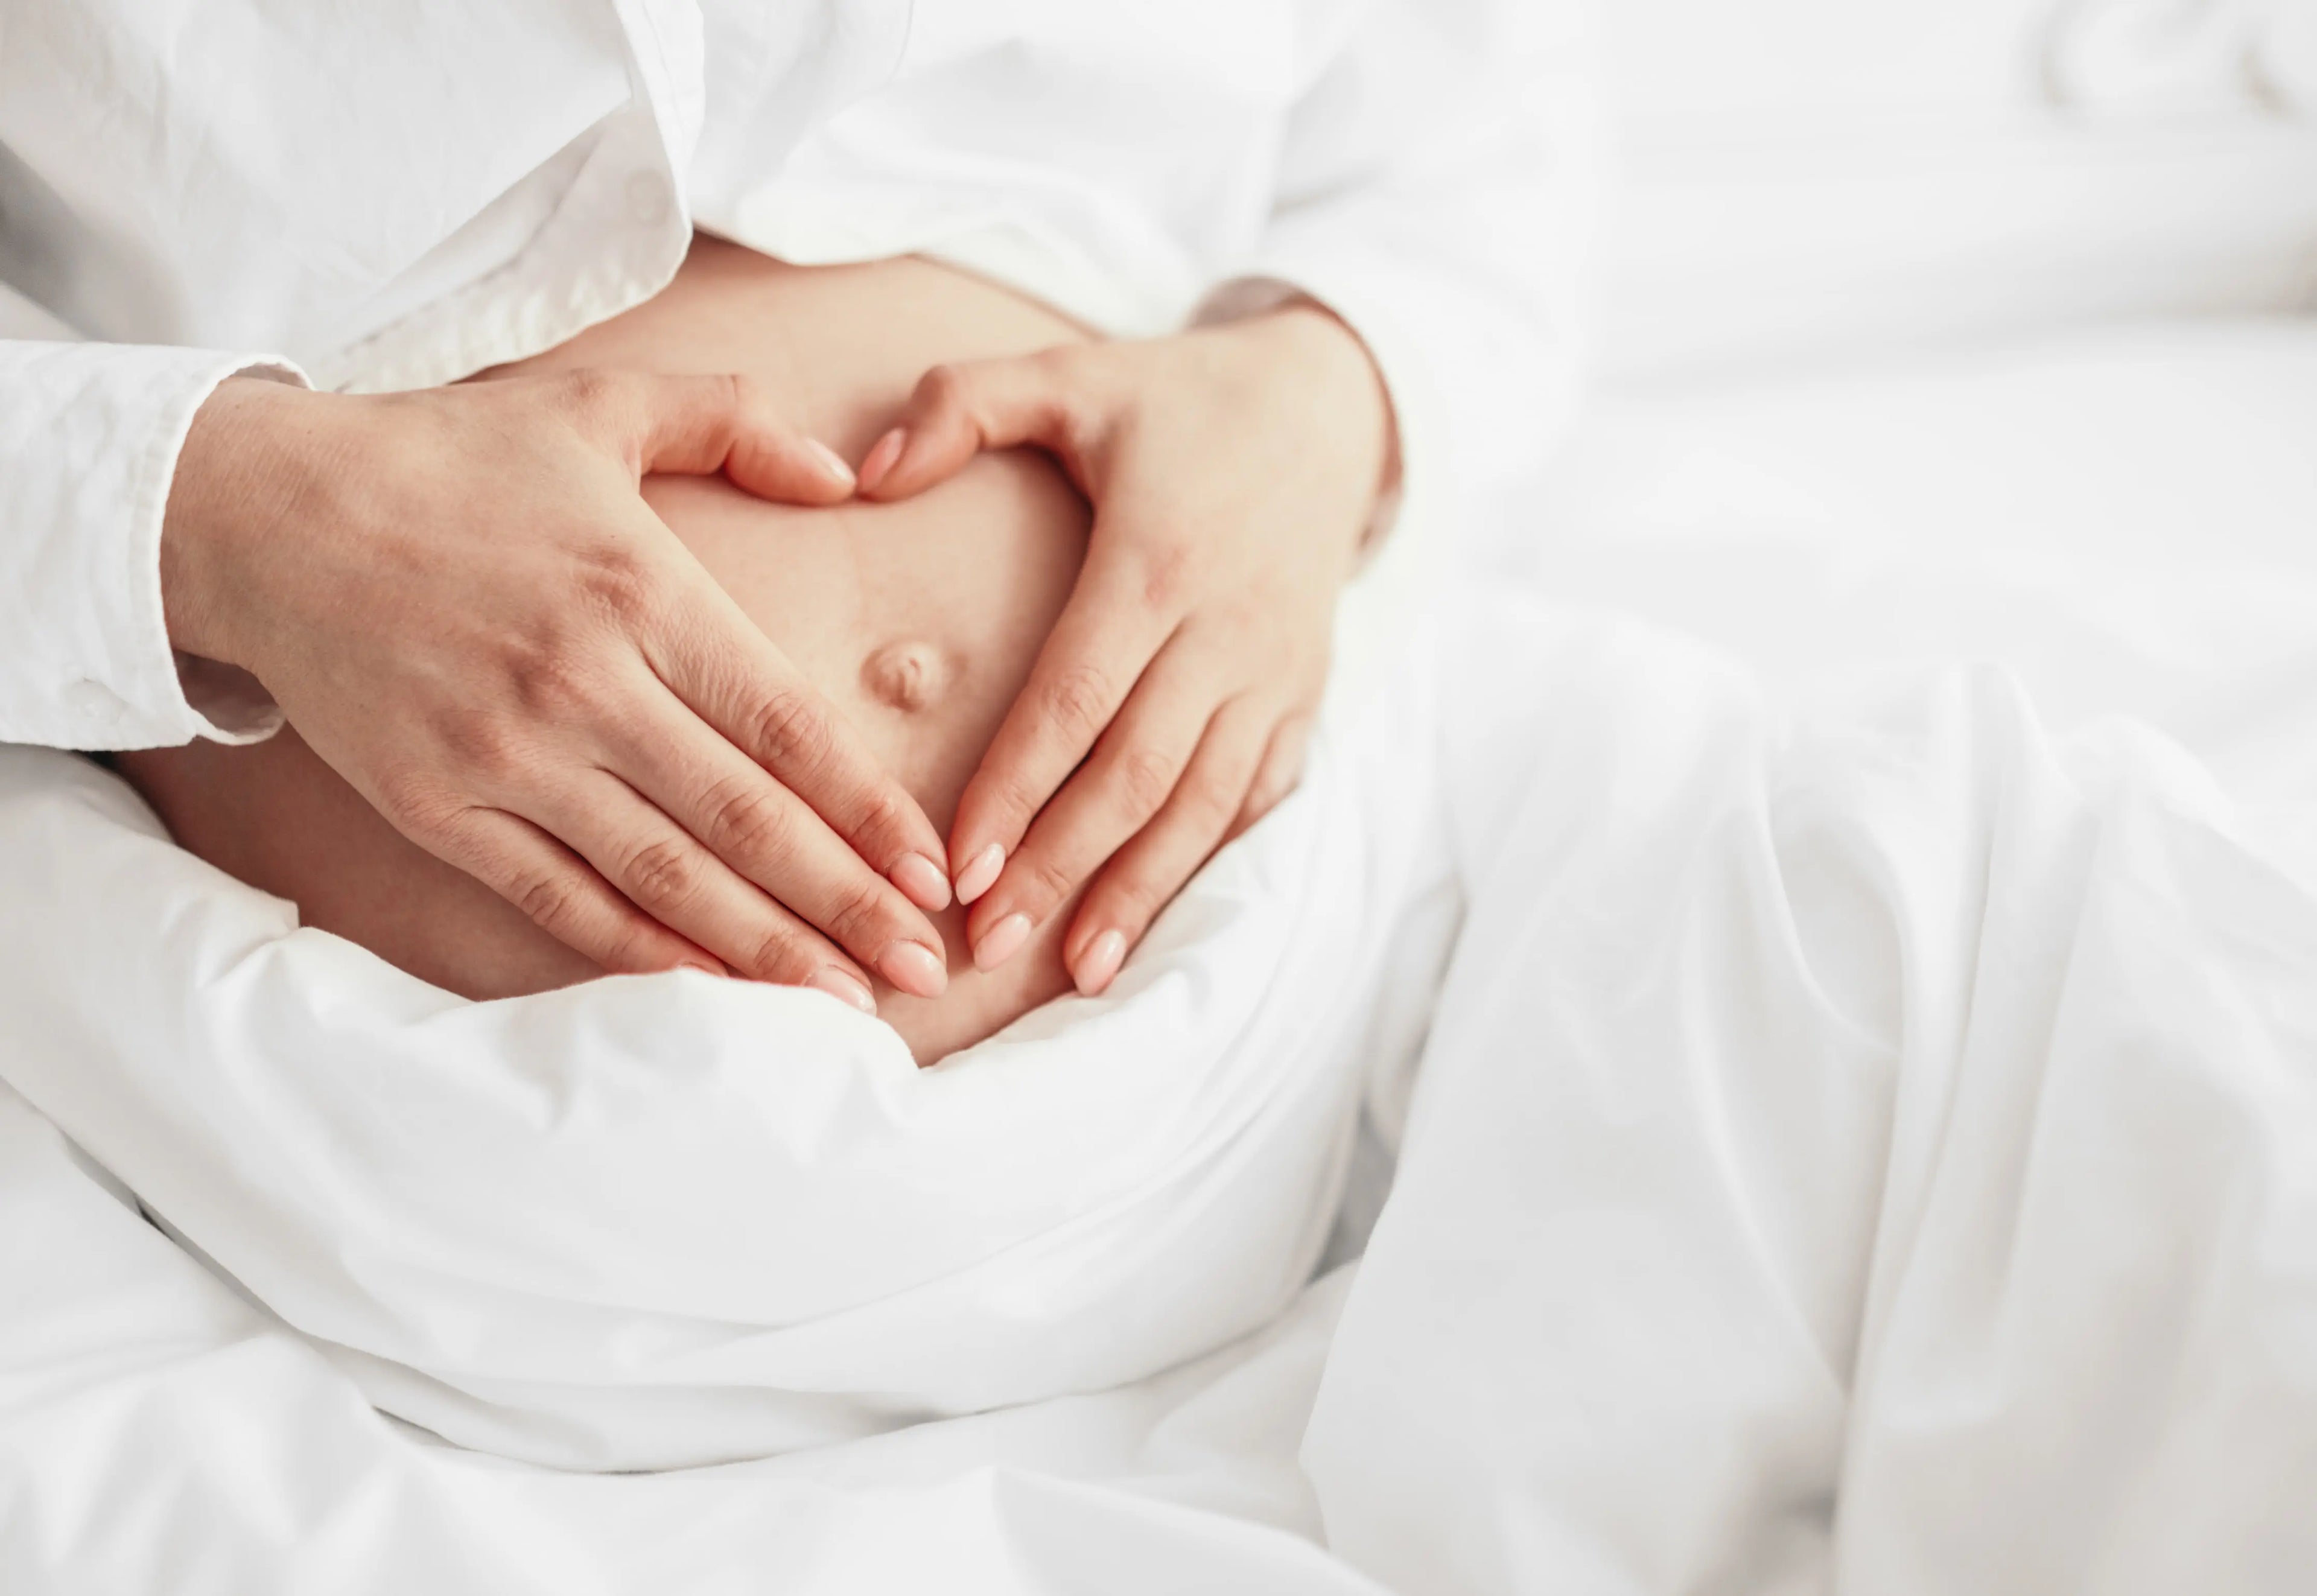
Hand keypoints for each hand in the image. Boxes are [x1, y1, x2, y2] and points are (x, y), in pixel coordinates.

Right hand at [160, 369, 955, 1011]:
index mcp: (641, 591)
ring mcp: (505, 757)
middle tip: (924, 971)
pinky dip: (641, 951)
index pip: (787, 727)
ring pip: (663, 877)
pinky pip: (559, 900)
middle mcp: (582, 684)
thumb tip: (846, 479)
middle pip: (745, 819)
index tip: (934, 872)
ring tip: (846, 1000)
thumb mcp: (599, 404)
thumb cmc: (447, 459)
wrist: (263, 513)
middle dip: (847, 904)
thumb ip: (734, 425)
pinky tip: (714, 988)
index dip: (870, 811)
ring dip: (764, 949)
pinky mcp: (437, 808)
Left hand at [855, 304, 1392, 995]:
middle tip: (987, 941)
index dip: (1018, 786)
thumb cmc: (1179, 400)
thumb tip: (866, 472)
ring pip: (1203, 802)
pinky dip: (1205, 860)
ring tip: (1076, 967)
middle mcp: (1225, 629)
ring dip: (1138, 889)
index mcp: (1156, 561)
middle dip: (1062, 867)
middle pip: (1136, 773)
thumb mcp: (1071, 374)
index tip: (959, 864)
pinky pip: (1257, 795)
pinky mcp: (1305, 696)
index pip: (1076, 698)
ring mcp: (1275, 672)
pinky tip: (1154, 918)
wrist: (1333, 410)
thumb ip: (960, 405)